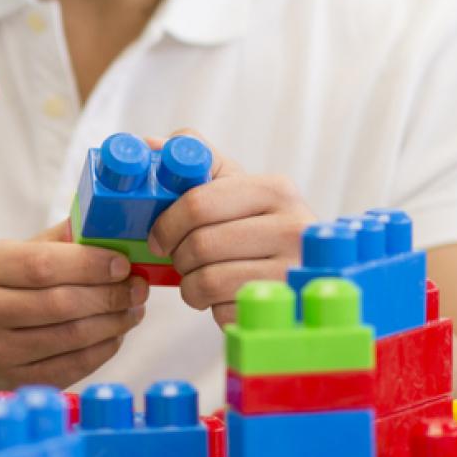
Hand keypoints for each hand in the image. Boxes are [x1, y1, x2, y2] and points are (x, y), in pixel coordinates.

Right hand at [0, 217, 147, 391]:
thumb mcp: (12, 257)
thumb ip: (57, 241)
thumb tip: (108, 224)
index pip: (43, 265)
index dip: (90, 264)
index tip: (123, 264)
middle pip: (62, 303)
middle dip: (110, 295)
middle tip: (138, 288)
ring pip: (72, 337)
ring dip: (114, 323)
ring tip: (133, 310)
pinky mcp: (15, 381)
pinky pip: (73, 366)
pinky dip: (103, 349)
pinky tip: (115, 334)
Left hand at [144, 131, 315, 326]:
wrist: (309, 271)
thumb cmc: (257, 225)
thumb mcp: (236, 186)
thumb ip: (196, 161)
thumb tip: (147, 144)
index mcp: (275, 189)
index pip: (198, 203)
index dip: (166, 223)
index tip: (158, 237)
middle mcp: (293, 227)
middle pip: (200, 245)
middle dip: (178, 256)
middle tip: (179, 258)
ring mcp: (293, 271)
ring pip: (208, 281)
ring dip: (191, 284)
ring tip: (201, 277)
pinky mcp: (287, 308)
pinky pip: (223, 311)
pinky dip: (212, 307)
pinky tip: (223, 296)